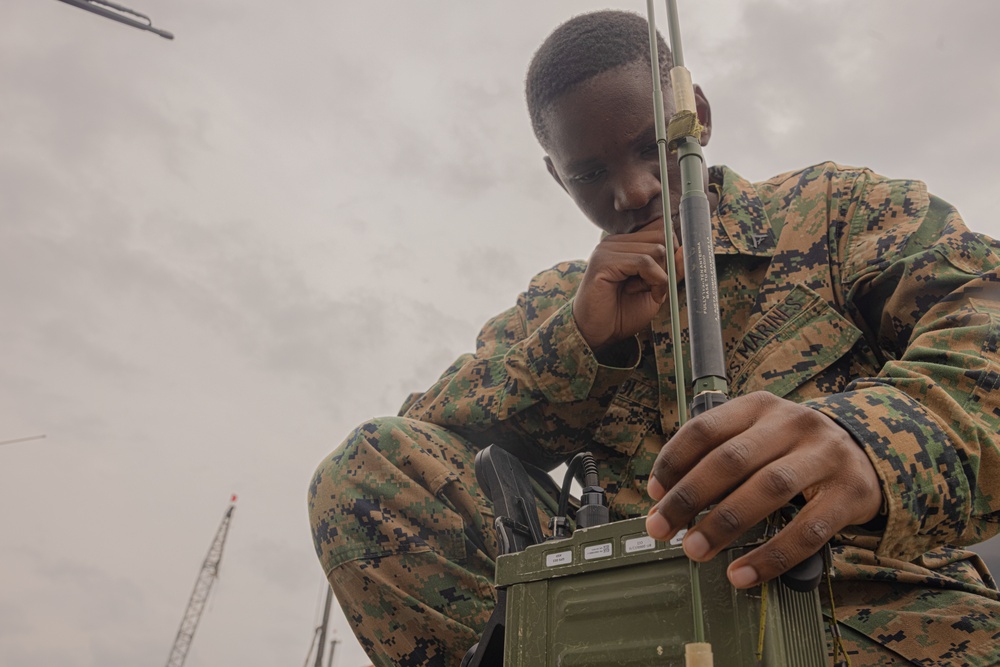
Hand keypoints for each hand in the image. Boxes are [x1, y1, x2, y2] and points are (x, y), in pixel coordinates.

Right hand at [573, 220, 683, 352]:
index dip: (672, 251)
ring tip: (644, 291)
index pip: (660, 229)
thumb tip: (685, 251)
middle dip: (668, 264)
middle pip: (662, 236)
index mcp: (626, 244)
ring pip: (657, 249)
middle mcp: (616, 241)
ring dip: (660, 276)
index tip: (667, 276)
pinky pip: (644, 262)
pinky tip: (643, 293)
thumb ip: (672, 270)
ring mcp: (608, 249)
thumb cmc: (622, 313)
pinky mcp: (604, 261)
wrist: (597, 334)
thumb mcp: (656, 290)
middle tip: (656, 287)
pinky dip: (654, 281)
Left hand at [644, 391, 882, 588]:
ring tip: (695, 550)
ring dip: (724, 523)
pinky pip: (807, 530)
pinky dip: (770, 555)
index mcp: (759, 406)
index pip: (705, 429)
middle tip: (662, 529)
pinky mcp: (851, 493)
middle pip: (731, 459)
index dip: (673, 462)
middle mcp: (792, 423)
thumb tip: (663, 501)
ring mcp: (824, 455)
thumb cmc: (793, 450)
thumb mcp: (756, 438)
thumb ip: (714, 460)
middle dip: (689, 497)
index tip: (653, 495)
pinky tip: (743, 573)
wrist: (867, 453)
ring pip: (768, 489)